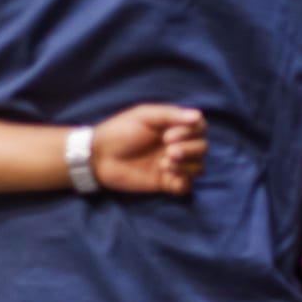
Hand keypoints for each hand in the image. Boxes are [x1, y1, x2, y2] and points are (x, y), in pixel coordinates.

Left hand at [90, 105, 207, 193]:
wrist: (99, 157)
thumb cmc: (120, 131)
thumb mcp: (144, 115)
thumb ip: (171, 115)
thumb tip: (198, 116)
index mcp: (174, 127)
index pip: (199, 128)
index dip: (190, 132)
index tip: (167, 136)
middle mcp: (177, 146)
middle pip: (202, 148)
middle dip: (190, 149)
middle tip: (168, 151)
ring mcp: (172, 166)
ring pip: (199, 167)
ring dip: (187, 165)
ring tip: (164, 164)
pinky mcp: (166, 184)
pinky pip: (187, 186)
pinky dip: (183, 181)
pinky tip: (167, 175)